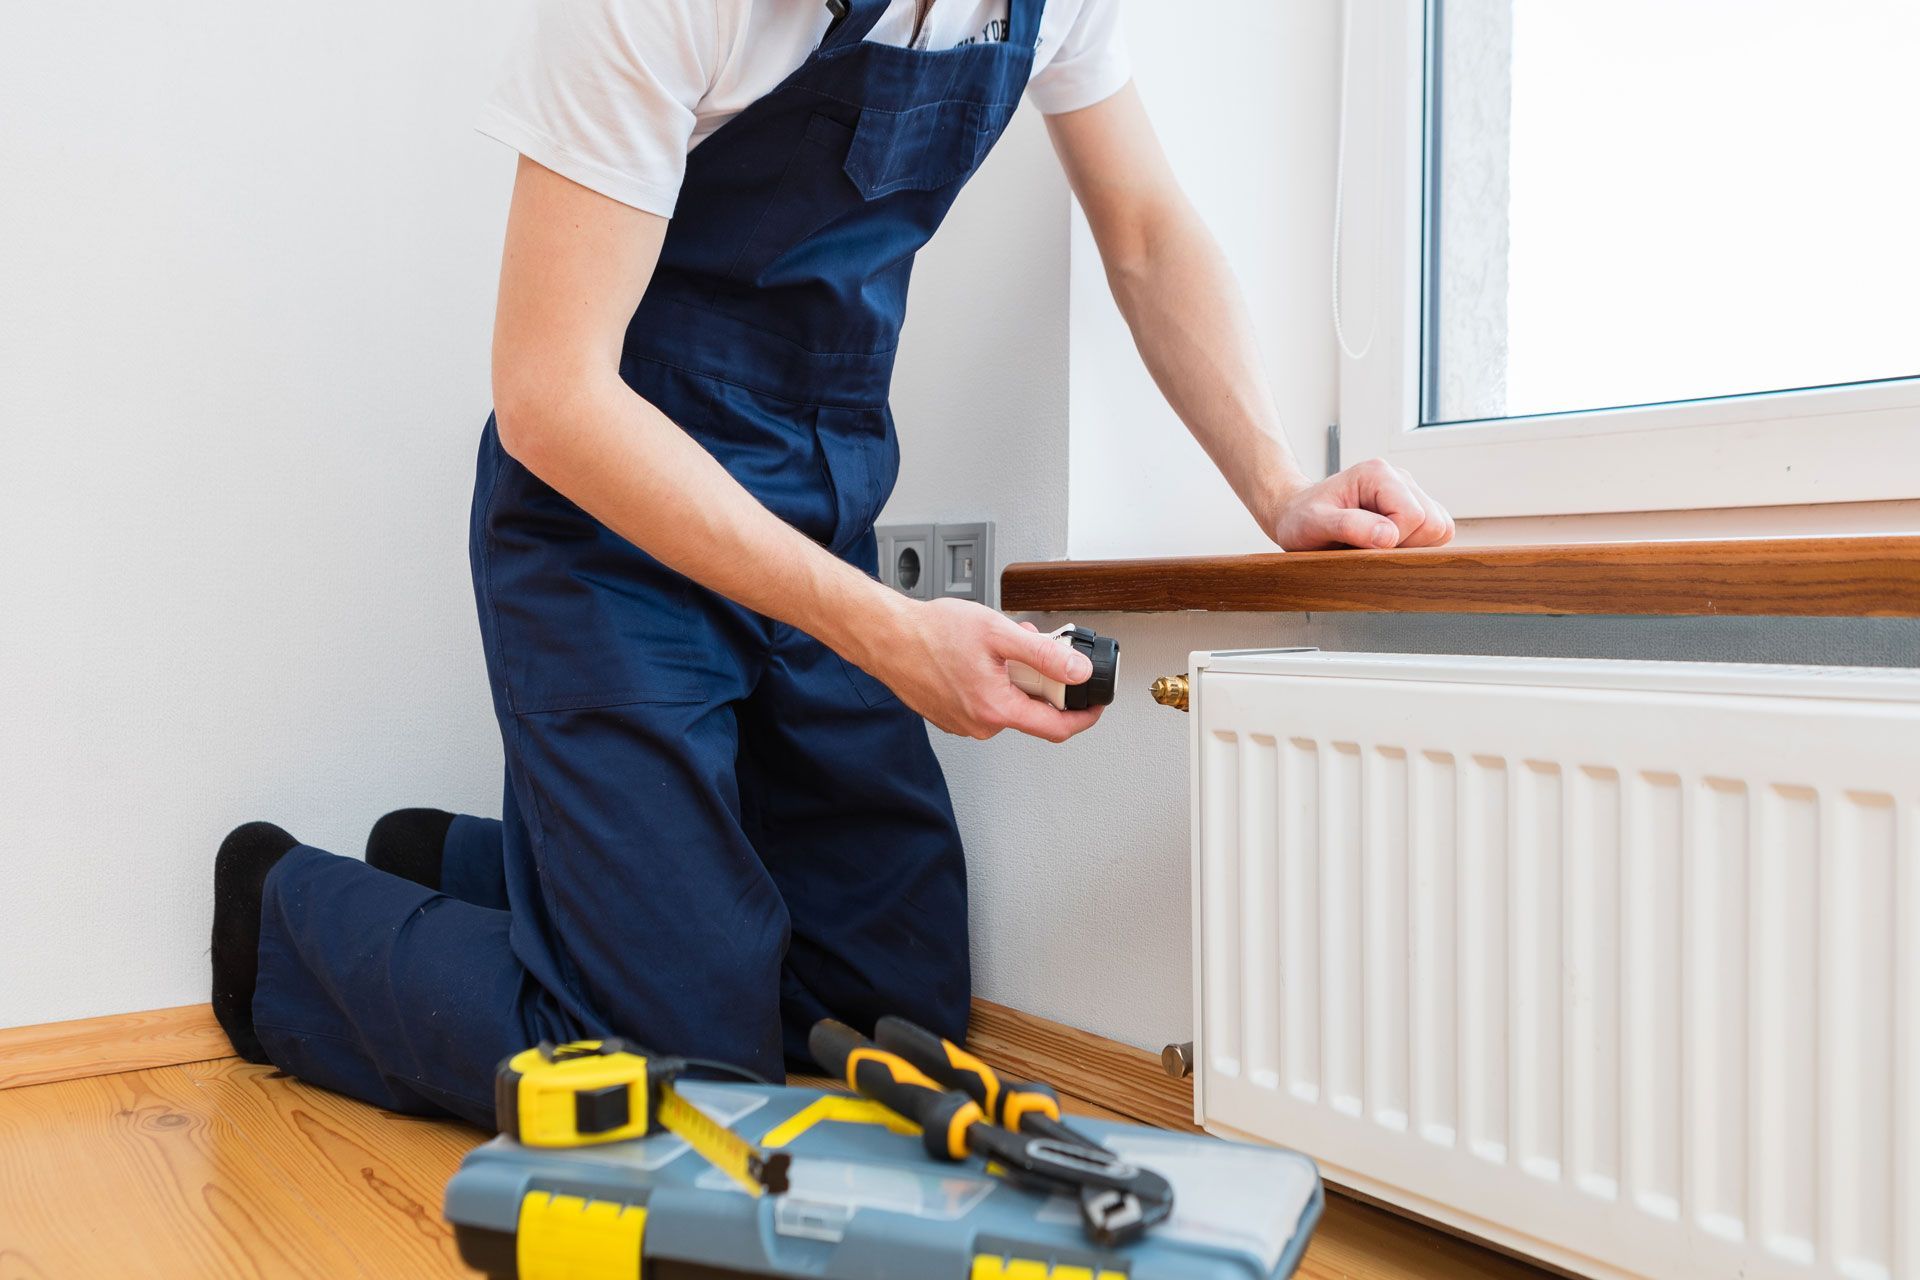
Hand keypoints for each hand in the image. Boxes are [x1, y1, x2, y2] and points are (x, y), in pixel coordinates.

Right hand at [854, 598, 1104, 742]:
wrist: (886, 636)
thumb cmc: (930, 632)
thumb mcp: (998, 633)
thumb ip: (1044, 655)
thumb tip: (1077, 672)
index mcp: (996, 709)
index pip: (1057, 727)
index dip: (1084, 715)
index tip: (1096, 703)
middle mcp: (980, 724)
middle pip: (1033, 710)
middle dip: (1041, 679)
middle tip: (1033, 646)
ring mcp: (964, 723)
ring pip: (1009, 703)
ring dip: (1016, 677)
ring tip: (998, 647)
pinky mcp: (951, 716)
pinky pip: (987, 702)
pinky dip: (994, 681)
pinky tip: (980, 658)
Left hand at [1263, 459, 1455, 550]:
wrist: (1296, 515)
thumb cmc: (1301, 518)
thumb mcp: (1314, 524)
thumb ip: (1349, 527)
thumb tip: (1388, 536)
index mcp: (1378, 474)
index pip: (1414, 516)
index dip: (1394, 540)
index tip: (1363, 544)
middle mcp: (1399, 478)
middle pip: (1434, 523)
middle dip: (1405, 544)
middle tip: (1368, 546)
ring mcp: (1409, 493)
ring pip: (1439, 529)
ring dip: (1410, 546)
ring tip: (1373, 544)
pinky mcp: (1413, 508)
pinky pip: (1434, 533)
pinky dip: (1414, 545)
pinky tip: (1384, 544)